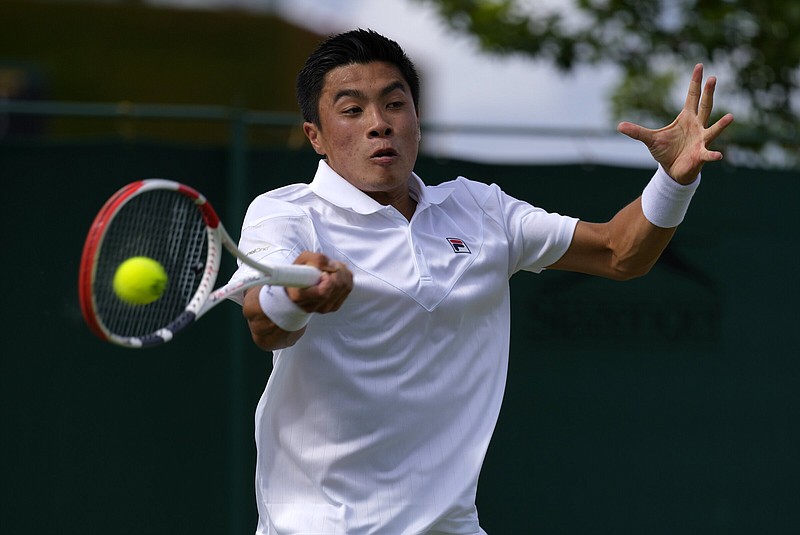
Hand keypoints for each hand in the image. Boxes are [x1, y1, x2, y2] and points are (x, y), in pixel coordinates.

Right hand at [286, 251, 352, 312]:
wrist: (298, 284)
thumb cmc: (299, 271)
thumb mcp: (303, 259)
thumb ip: (317, 260)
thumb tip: (334, 267)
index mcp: (299, 296)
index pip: (324, 293)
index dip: (328, 279)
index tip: (323, 272)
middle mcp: (312, 306)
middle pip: (338, 287)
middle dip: (337, 271)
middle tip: (329, 266)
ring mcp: (324, 308)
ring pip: (345, 288)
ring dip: (342, 273)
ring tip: (332, 269)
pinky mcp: (335, 306)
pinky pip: (348, 289)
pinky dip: (346, 277)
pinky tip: (336, 274)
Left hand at [617, 64, 733, 184]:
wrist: (673, 170)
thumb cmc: (666, 151)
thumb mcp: (649, 139)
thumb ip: (636, 131)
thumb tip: (619, 125)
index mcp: (687, 117)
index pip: (692, 96)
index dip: (695, 82)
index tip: (700, 66)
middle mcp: (698, 125)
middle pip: (705, 106)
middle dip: (708, 93)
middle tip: (713, 78)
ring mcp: (701, 140)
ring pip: (712, 130)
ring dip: (721, 124)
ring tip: (730, 117)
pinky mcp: (700, 155)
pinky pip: (708, 154)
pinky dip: (713, 155)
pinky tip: (718, 155)